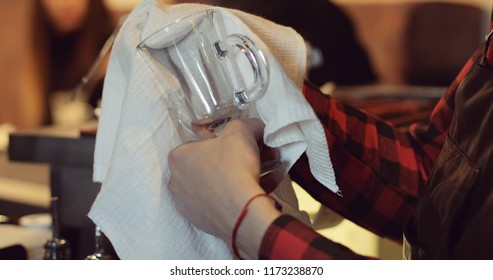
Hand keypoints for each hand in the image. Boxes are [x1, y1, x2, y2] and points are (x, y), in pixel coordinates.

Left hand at [168, 119, 280, 257]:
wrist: (242, 211)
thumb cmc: (234, 167)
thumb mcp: (241, 131)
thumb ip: (247, 124)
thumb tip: (255, 126)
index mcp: (178, 156)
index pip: (202, 143)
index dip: (226, 141)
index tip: (243, 145)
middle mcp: (176, 181)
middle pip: (209, 164)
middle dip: (233, 160)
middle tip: (254, 159)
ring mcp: (186, 204)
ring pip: (214, 185)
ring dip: (234, 179)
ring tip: (259, 175)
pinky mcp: (200, 221)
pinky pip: (219, 204)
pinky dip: (234, 197)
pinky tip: (255, 191)